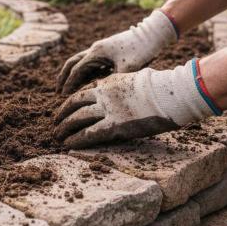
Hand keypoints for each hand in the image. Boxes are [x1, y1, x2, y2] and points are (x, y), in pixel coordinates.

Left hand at [54, 61, 215, 148]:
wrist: (172, 94)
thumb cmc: (160, 89)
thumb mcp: (133, 80)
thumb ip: (118, 87)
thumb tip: (111, 92)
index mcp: (107, 84)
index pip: (81, 94)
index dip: (69, 104)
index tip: (63, 111)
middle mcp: (103, 95)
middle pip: (74, 105)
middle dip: (62, 116)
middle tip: (55, 124)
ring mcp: (109, 110)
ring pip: (78, 119)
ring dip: (65, 128)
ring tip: (57, 136)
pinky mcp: (116, 126)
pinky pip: (89, 134)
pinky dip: (76, 139)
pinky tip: (68, 144)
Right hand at [57, 10, 176, 94]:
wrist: (151, 35)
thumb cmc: (140, 51)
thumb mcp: (128, 69)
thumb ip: (113, 81)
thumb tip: (103, 93)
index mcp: (96, 53)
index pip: (77, 70)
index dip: (69, 84)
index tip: (63, 95)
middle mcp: (95, 50)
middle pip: (72, 63)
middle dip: (64, 77)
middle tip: (58, 90)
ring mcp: (100, 49)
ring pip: (80, 62)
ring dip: (73, 74)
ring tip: (67, 87)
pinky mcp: (107, 52)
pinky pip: (91, 63)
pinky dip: (84, 73)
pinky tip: (85, 82)